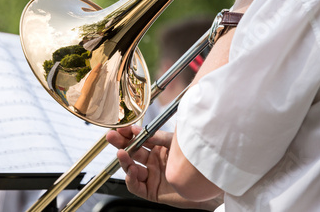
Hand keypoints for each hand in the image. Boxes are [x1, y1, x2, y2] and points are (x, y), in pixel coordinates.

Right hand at [107, 126, 221, 209]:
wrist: (208, 182)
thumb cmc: (195, 161)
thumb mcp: (176, 143)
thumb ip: (159, 137)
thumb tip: (141, 131)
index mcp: (158, 147)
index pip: (139, 139)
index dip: (129, 133)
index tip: (122, 127)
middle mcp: (153, 161)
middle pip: (131, 152)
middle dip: (120, 143)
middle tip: (111, 136)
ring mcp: (152, 176)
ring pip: (131, 168)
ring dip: (124, 161)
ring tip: (121, 153)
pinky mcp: (152, 191)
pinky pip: (136, 187)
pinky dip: (131, 180)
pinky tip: (132, 172)